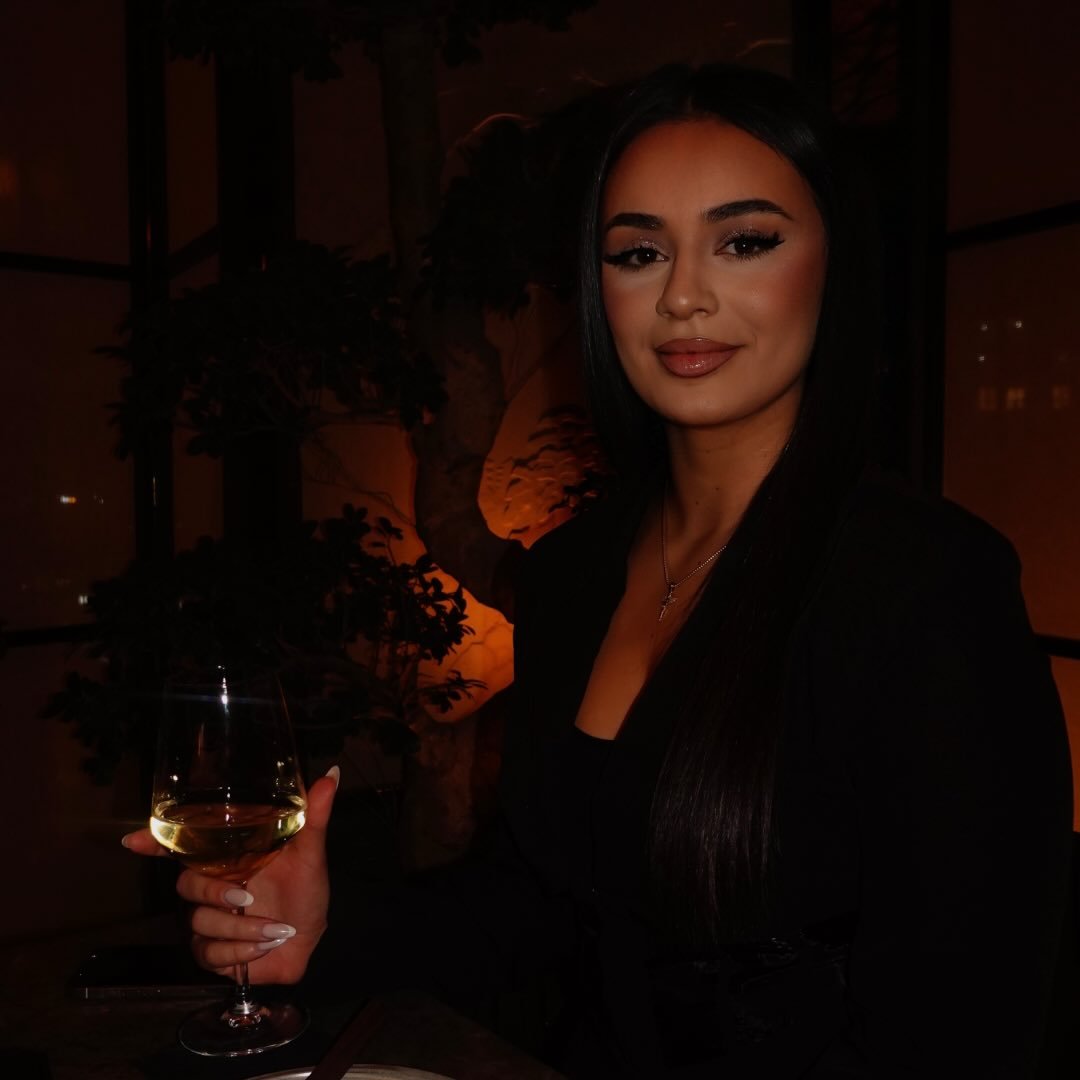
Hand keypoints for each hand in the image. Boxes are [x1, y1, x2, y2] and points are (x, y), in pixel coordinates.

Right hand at [123, 766, 338, 983]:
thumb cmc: (306, 889)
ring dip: (241, 929)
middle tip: (246, 895)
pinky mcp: (214, 953)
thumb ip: (315, 816)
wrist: (313, 937)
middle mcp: (213, 886)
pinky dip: (241, 952)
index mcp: (228, 858)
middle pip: (186, 885)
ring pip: (200, 922)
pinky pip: (209, 954)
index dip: (154, 844)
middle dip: (213, 892)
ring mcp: (210, 920)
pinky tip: (267, 946)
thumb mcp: (310, 851)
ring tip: (276, 928)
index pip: (182, 848)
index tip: (132, 840)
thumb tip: (331, 775)